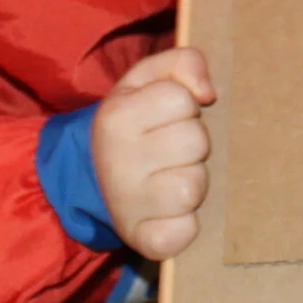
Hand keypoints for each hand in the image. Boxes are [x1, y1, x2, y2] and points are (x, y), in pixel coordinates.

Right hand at [92, 46, 216, 259]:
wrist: (95, 178)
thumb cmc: (134, 124)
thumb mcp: (147, 80)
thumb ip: (181, 62)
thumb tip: (208, 93)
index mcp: (116, 117)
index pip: (181, 99)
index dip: (184, 106)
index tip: (167, 116)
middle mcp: (117, 161)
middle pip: (195, 142)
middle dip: (193, 144)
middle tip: (172, 150)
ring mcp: (128, 204)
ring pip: (193, 187)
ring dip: (193, 181)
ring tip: (172, 177)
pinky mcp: (144, 241)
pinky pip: (185, 232)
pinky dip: (186, 224)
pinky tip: (172, 212)